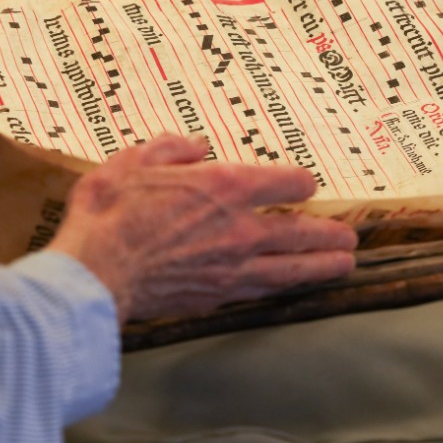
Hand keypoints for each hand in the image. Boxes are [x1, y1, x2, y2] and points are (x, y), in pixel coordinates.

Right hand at [47, 134, 357, 321]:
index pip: (285, 183)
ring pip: (291, 268)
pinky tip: (292, 287)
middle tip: (349, 236)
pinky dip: (285, 288)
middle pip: (301, 231)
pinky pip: (262, 291)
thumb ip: (170, 148)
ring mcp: (231, 268)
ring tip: (344, 264)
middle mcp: (239, 229)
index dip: (300, 182)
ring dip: (322, 266)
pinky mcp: (216, 296)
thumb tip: (197, 146)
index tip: (305, 185)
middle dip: (328, 233)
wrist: (93, 274)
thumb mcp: (133, 160)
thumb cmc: (107, 213)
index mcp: (224, 187)